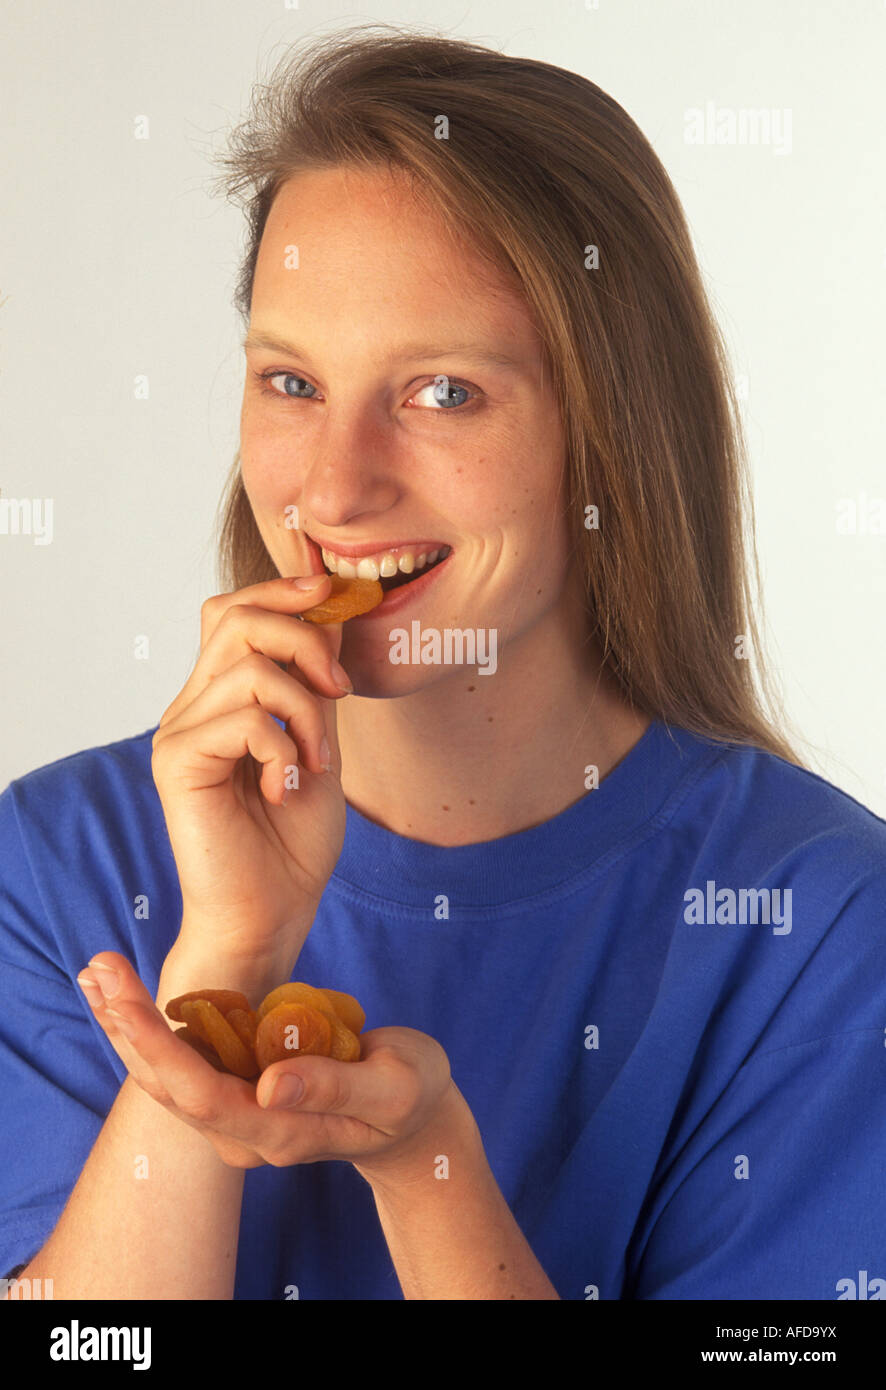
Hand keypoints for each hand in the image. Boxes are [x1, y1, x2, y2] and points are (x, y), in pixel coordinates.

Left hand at [78, 952, 453, 1171]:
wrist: (410, 1118)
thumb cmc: (410, 1095)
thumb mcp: (392, 1087)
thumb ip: (333, 1087)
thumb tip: (270, 1084)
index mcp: (280, 1133)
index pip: (204, 1097)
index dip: (161, 1049)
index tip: (128, 1001)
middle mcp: (245, 1133)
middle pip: (167, 1087)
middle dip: (127, 1026)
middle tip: (97, 968)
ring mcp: (238, 1115)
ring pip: (163, 1076)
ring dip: (125, 1023)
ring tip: (96, 971)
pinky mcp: (237, 1090)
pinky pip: (181, 1062)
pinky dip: (148, 1025)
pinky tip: (123, 992)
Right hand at [151, 571, 351, 976]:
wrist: (269, 915)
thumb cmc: (293, 843)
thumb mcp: (320, 745)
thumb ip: (315, 687)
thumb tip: (332, 616)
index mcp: (219, 699)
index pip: (234, 612)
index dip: (283, 590)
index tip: (335, 593)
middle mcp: (191, 708)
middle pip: (236, 617)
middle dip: (305, 638)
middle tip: (339, 689)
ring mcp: (178, 733)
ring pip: (249, 667)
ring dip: (306, 710)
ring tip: (318, 762)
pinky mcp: (177, 763)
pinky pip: (244, 719)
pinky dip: (285, 748)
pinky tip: (288, 788)